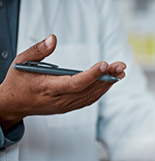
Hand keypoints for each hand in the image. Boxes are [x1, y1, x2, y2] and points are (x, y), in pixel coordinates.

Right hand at [0, 34, 125, 129]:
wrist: (13, 104)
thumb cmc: (18, 81)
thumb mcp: (21, 62)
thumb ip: (38, 50)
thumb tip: (53, 38)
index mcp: (47, 88)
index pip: (74, 83)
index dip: (92, 75)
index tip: (105, 64)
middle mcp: (58, 99)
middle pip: (88, 89)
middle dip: (107, 77)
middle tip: (121, 66)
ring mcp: (65, 106)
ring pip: (91, 96)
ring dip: (107, 84)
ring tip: (120, 72)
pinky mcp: (68, 107)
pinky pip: (88, 100)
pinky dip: (100, 91)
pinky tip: (110, 81)